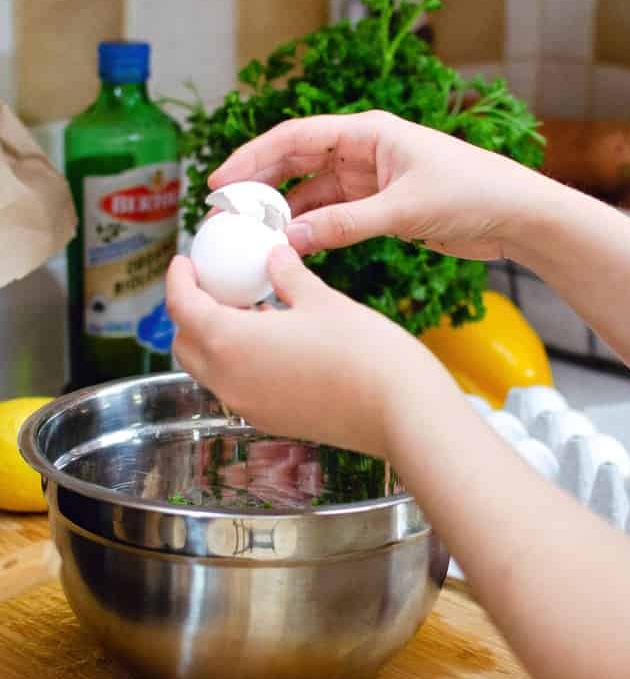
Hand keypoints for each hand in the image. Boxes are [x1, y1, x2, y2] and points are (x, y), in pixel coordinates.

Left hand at [165, 245, 454, 456]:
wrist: (401, 411)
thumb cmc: (364, 352)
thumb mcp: (322, 300)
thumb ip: (287, 276)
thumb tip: (273, 256)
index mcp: (231, 342)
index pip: (181, 307)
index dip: (178, 279)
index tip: (186, 262)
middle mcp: (230, 382)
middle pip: (186, 344)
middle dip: (191, 313)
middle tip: (215, 286)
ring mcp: (250, 407)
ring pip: (210, 370)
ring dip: (216, 340)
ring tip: (251, 311)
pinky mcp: (273, 422)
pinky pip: (239, 388)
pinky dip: (240, 363)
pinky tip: (275, 342)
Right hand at [208, 110, 559, 261]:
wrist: (516, 215)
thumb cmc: (472, 193)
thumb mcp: (404, 210)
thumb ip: (346, 225)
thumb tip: (291, 241)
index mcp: (369, 133)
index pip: (296, 138)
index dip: (254, 158)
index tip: (222, 182)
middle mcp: (366, 153)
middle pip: (298, 164)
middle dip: (263, 187)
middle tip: (228, 214)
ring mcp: (374, 182)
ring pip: (316, 195)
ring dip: (289, 215)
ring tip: (255, 238)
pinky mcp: (385, 209)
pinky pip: (337, 218)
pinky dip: (315, 232)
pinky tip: (294, 249)